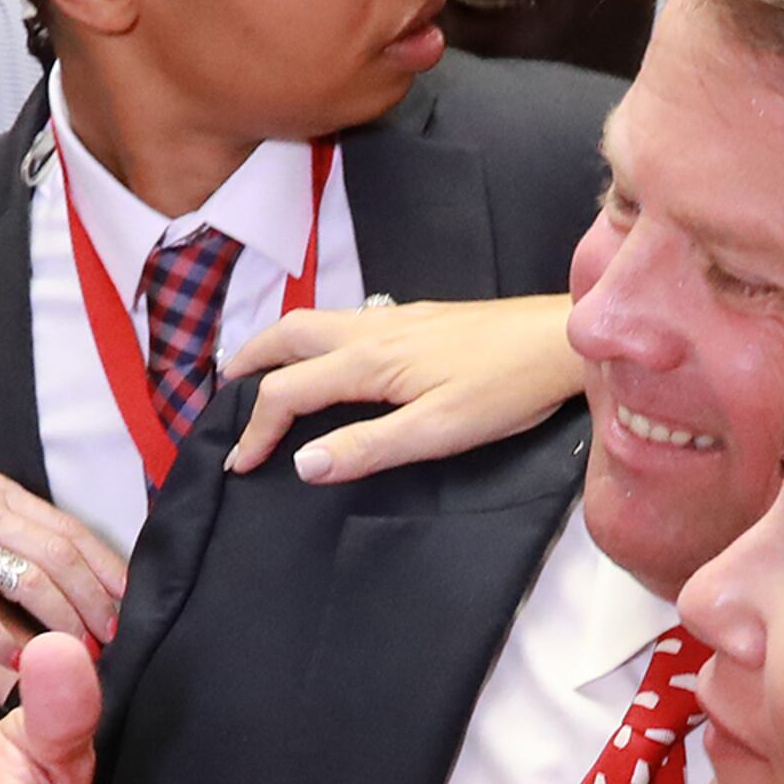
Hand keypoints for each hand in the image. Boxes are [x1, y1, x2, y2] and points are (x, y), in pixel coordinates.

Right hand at [0, 463, 123, 660]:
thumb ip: (3, 527)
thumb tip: (53, 565)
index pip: (70, 528)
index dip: (106, 568)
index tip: (130, 602)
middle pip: (59, 557)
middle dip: (94, 601)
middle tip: (113, 638)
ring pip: (27, 581)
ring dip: (61, 622)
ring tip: (79, 654)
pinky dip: (0, 638)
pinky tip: (17, 662)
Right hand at [222, 296, 580, 482]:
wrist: (560, 342)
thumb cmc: (507, 388)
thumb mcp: (437, 431)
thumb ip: (367, 447)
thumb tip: (302, 463)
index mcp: (369, 361)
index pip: (288, 392)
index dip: (256, 430)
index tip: (240, 465)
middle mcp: (373, 330)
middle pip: (288, 335)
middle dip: (248, 362)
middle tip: (223, 393)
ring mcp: (397, 319)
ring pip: (316, 322)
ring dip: (278, 345)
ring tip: (262, 371)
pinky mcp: (420, 319)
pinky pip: (345, 321)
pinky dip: (314, 338)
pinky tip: (331, 359)